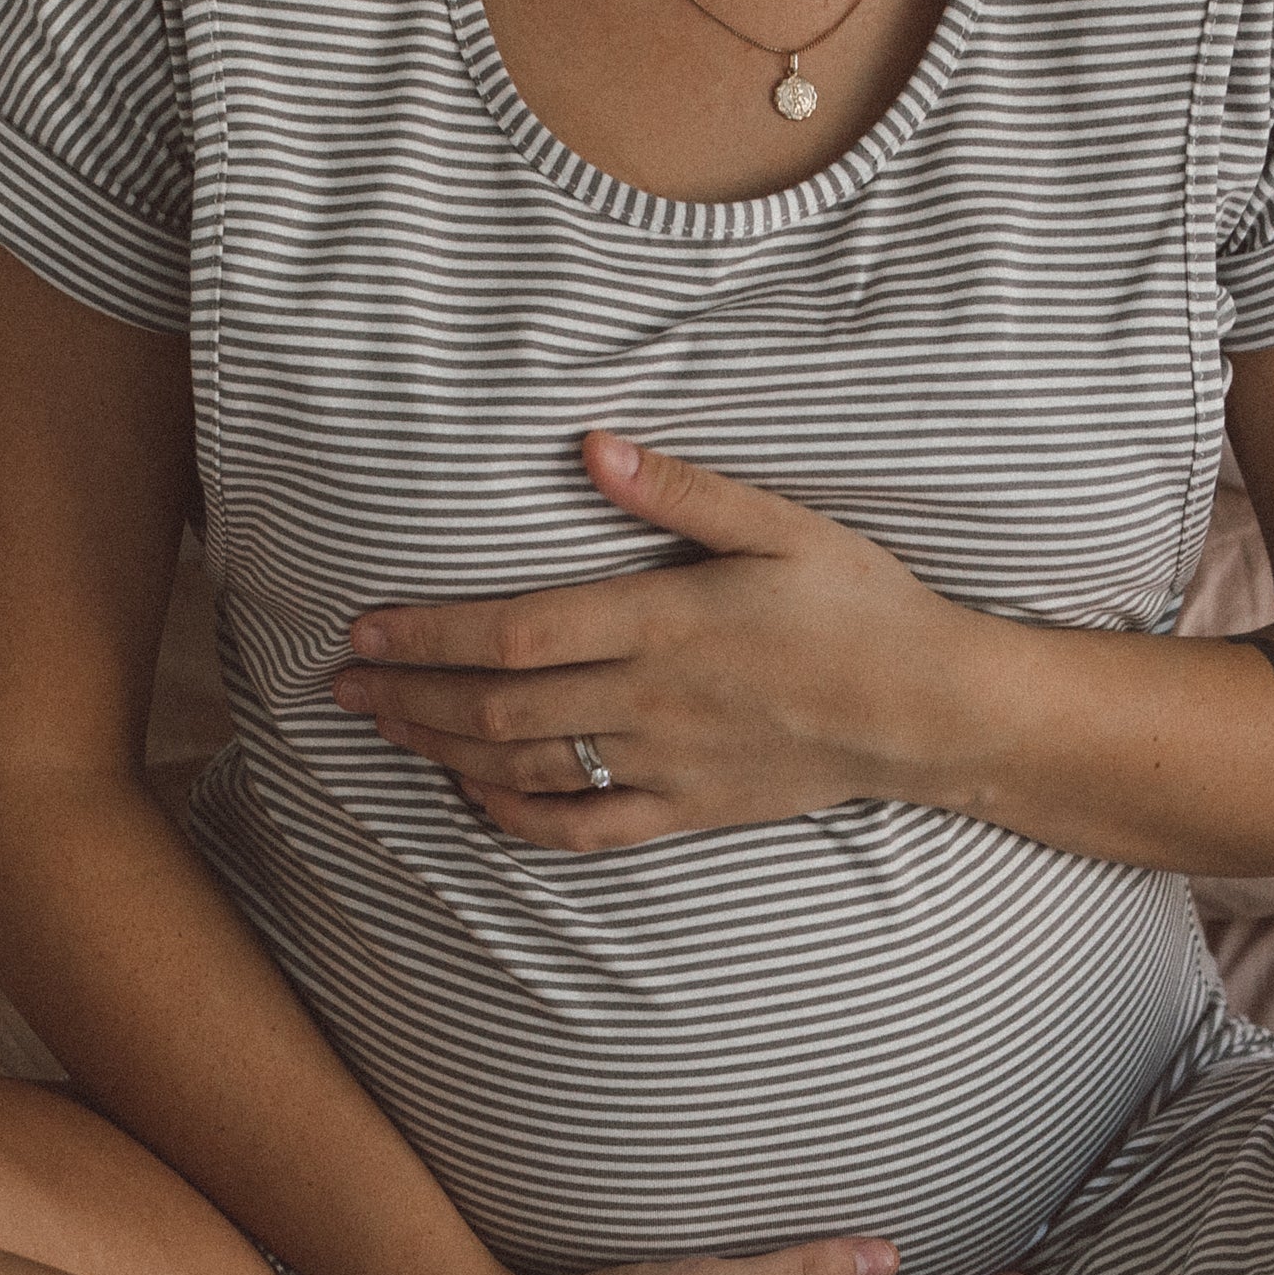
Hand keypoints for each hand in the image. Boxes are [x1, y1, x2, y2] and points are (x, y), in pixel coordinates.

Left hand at [331, 429, 982, 852]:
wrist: (932, 714)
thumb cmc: (861, 606)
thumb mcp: (782, 526)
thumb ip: (680, 491)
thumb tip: (590, 445)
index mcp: (663, 622)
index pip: (513, 632)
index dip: (427, 635)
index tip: (363, 629)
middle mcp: (651, 701)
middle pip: (497, 708)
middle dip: (408, 696)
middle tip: (342, 686)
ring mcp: (667, 765)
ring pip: (525, 770)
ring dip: (442, 750)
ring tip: (385, 728)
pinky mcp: (689, 811)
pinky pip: (585, 829)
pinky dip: (517, 818)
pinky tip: (473, 797)